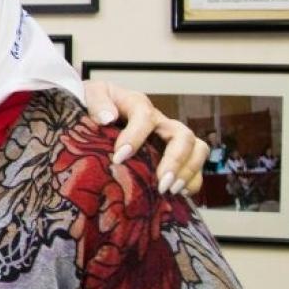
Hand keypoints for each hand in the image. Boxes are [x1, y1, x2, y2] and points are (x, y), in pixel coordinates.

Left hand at [81, 80, 207, 195]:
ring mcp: (170, 138)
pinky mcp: (174, 154)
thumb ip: (97, 101)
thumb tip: (107, 118)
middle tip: (161, 182)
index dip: (135, 137)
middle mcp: (160, 122)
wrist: (98, 111)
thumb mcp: (91, 94)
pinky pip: (195, 165)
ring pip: (197, 149)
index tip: (119, 158)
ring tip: (170, 190)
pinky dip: (192, 180)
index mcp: (139, 105)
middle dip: (175, 161)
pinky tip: (178, 194)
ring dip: (188, 172)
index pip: (145, 116)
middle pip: (182, 135)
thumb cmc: (96, 104)